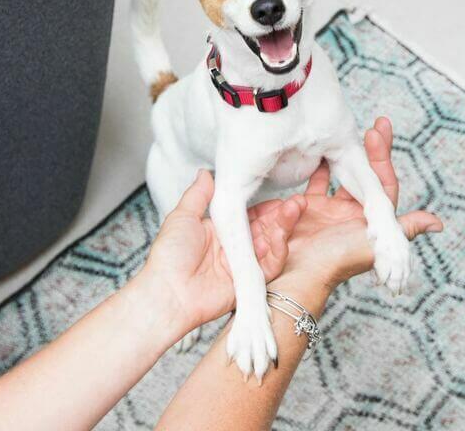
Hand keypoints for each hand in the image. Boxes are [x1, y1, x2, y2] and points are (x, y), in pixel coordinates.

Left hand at [138, 170, 305, 332]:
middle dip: (282, 215)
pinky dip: (278, 250)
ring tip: (294, 209)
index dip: (266, 206)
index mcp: (220, 233)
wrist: (167, 292)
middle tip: (297, 201)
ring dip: (285, 227)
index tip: (280, 196)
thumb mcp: (182, 217)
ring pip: (271, 244)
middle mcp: (234, 249)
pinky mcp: (249, 282)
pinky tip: (282, 235)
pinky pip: (270, 265)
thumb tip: (206, 173)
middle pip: (265, 229)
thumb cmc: (169, 256)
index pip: (250, 216)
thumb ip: (198, 195)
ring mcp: (243, 265)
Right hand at [270, 117, 442, 294]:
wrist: (298, 274)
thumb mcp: (375, 245)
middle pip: (366, 173)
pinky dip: (318, 164)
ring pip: (342, 173)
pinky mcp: (308, 208)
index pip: (383, 181)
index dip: (383, 156)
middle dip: (369, 147)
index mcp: (372, 220)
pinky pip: (316, 181)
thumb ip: (404, 230)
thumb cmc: (337, 261)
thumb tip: (438, 223)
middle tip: (376, 123)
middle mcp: (354, 212)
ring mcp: (331, 209)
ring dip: (346, 152)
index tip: (378, 131)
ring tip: (347, 130)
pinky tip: (320, 147)